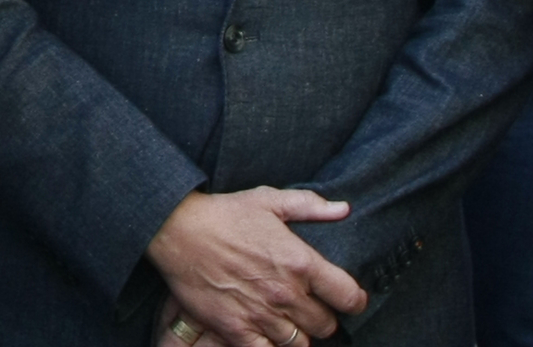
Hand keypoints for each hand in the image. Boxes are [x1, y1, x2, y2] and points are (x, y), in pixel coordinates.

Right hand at [144, 189, 362, 346]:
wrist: (178, 231)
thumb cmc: (225, 214)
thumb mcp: (270, 200)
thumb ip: (311, 206)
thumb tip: (345, 209)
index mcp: (300, 262)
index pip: (348, 297)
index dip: (354, 301)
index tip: (349, 300)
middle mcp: (286, 293)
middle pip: (326, 326)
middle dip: (322, 318)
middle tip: (310, 308)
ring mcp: (262, 315)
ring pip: (300, 344)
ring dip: (298, 334)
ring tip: (287, 321)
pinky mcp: (237, 330)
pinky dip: (271, 346)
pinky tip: (266, 333)